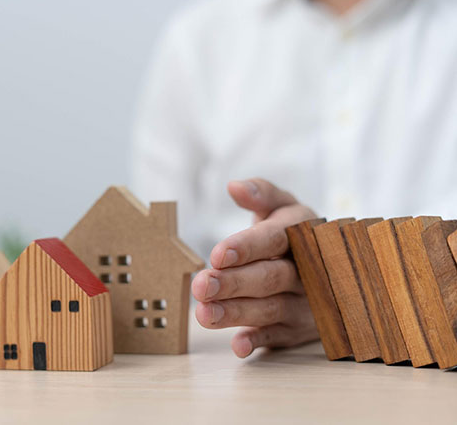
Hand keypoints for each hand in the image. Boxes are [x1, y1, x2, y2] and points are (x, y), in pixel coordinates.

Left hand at [192, 178, 319, 357]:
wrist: (329, 265)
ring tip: (204, 314)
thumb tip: (234, 186)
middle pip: (270, 277)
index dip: (246, 247)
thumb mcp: (282, 207)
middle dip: (234, 283)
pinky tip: (237, 345)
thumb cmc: (292, 232)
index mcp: (302, 232)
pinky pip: (279, 336)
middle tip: (201, 286)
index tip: (217, 255)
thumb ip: (261, 194)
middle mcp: (309, 268)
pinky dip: (259, 341)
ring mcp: (306, 301)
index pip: (273, 239)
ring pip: (271, 308)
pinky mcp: (299, 328)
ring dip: (237, 313)